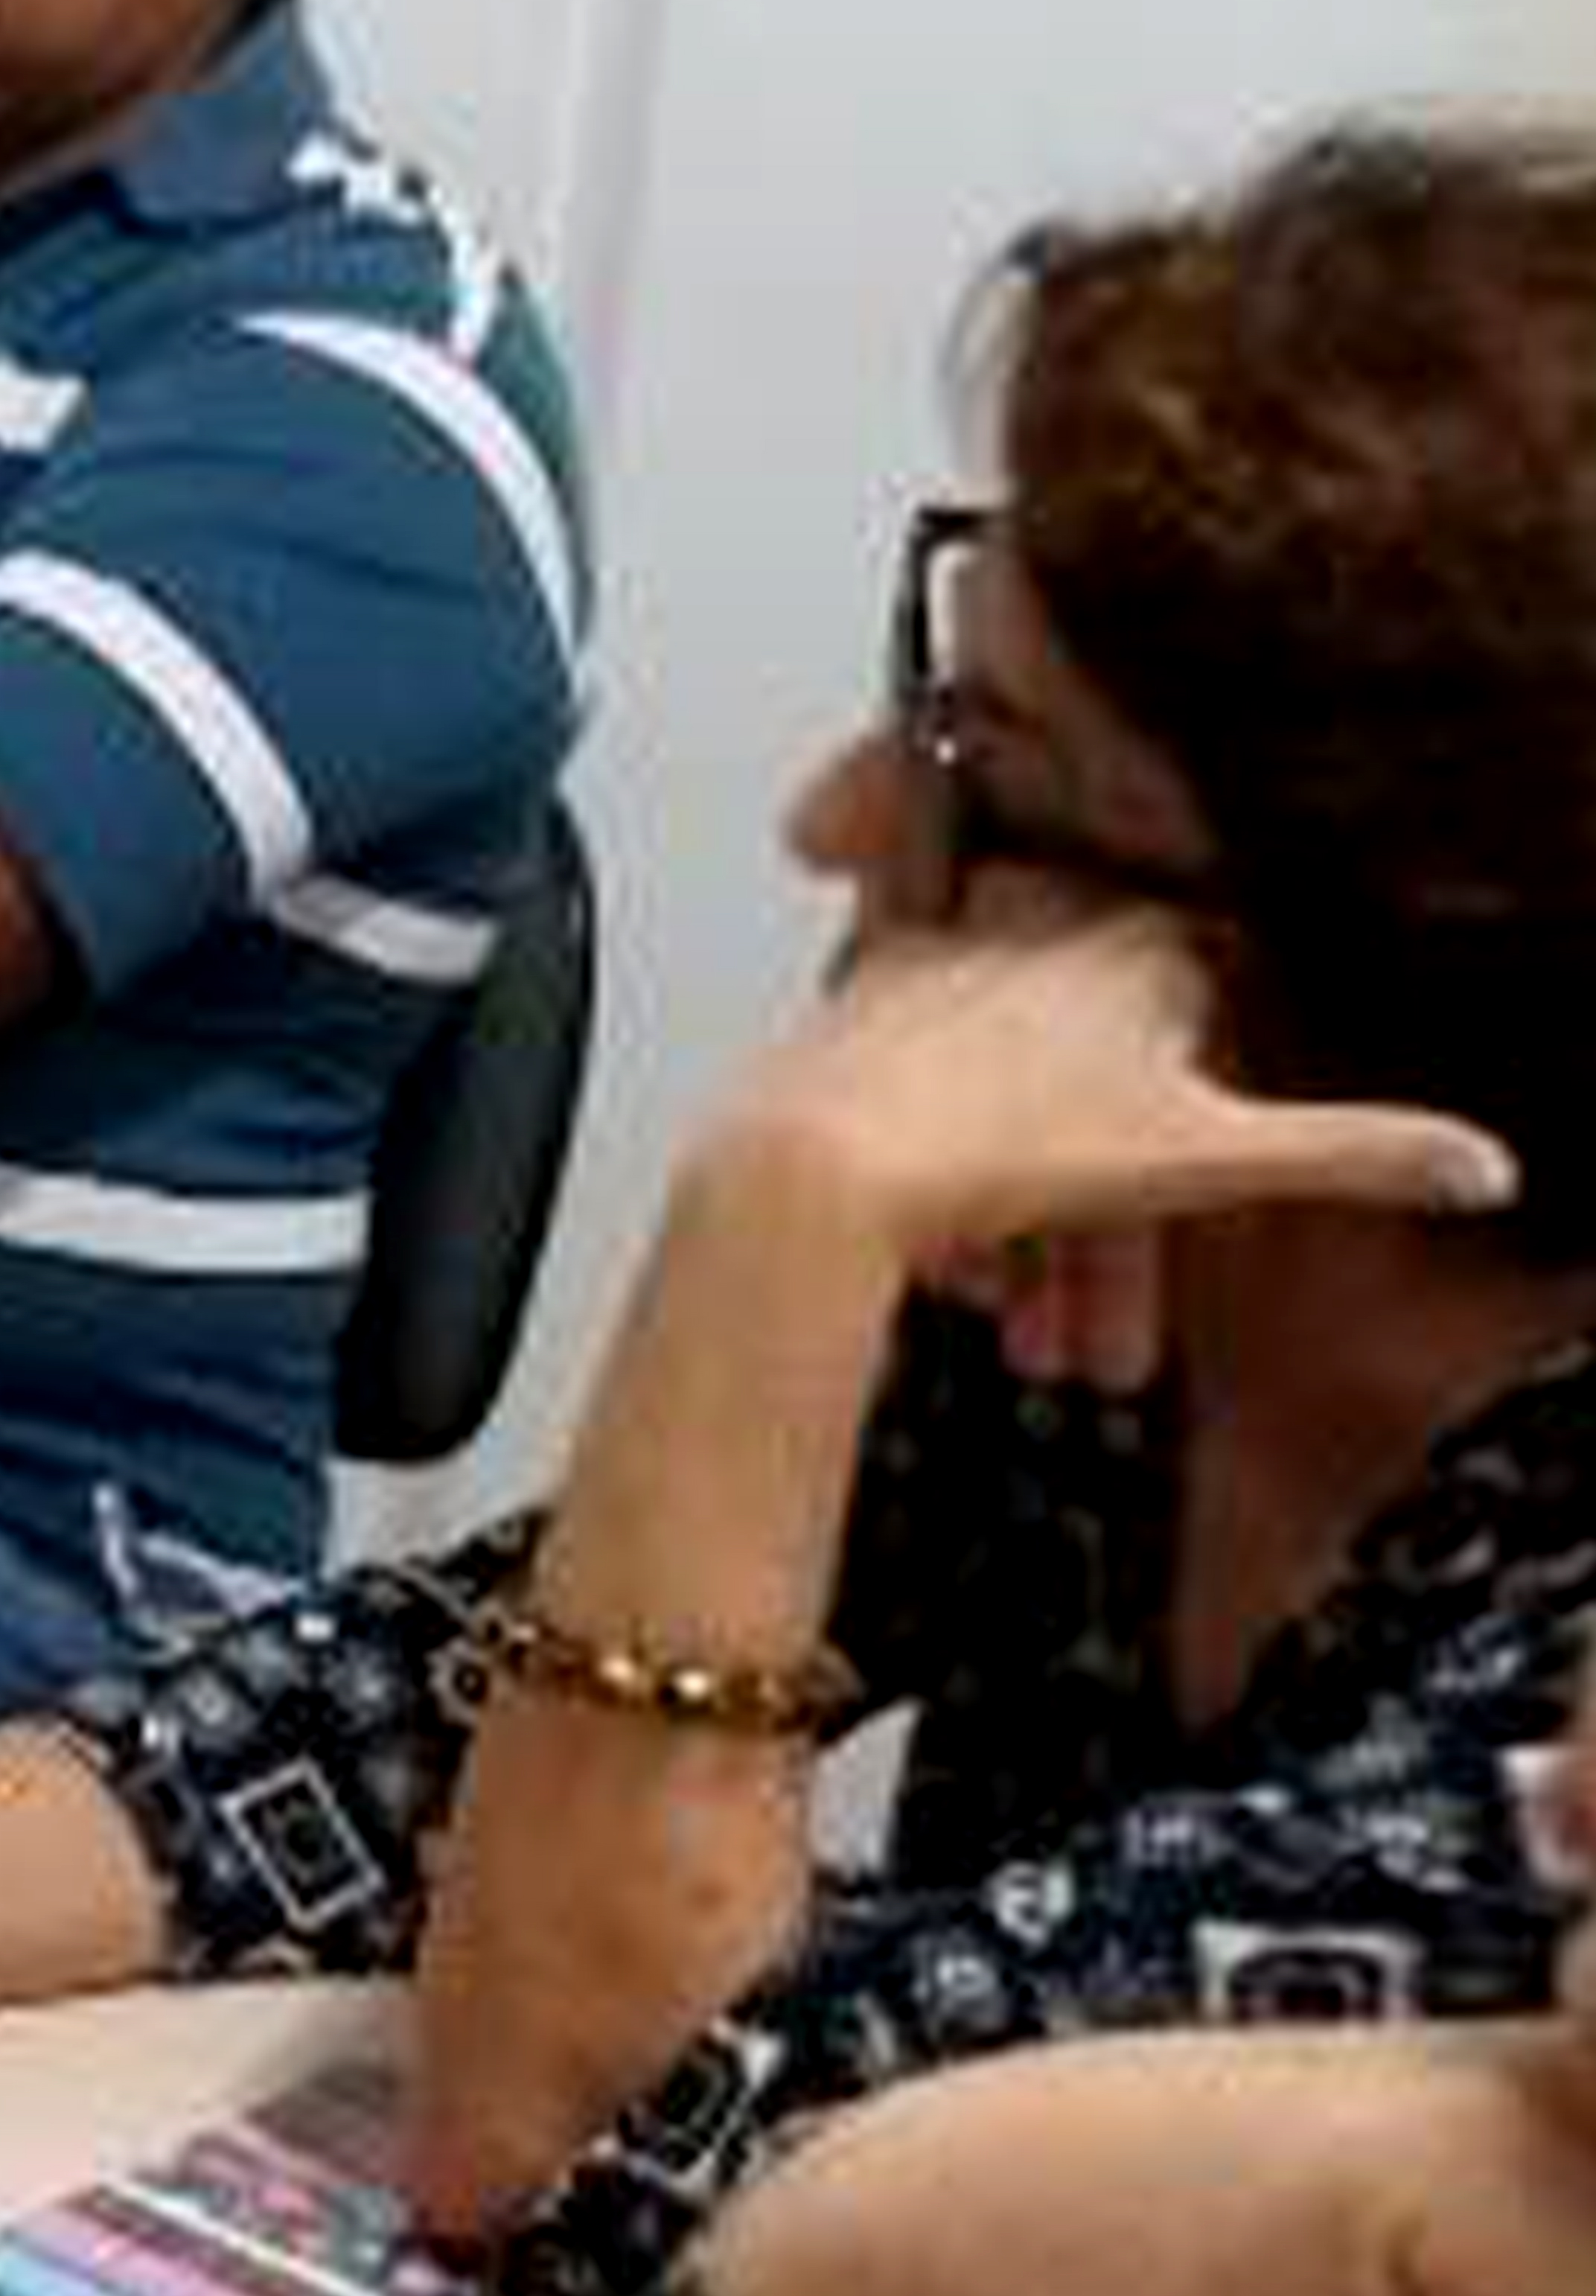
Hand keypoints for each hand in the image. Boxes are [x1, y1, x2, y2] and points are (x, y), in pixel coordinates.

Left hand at [722, 901, 1511, 1287]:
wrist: (818, 1167)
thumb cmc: (996, 1153)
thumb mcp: (1210, 1159)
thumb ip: (1349, 1154)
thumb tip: (1476, 1165)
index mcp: (1128, 953)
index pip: (1202, 1039)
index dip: (1196, 1164)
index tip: (1176, 1228)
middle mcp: (1033, 942)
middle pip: (1096, 1111)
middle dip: (1104, 1250)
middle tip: (1093, 1353)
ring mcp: (936, 978)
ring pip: (1015, 1126)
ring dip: (1033, 1251)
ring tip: (1024, 1343)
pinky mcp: (853, 1029)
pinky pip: (929, 1123)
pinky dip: (955, 1206)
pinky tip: (960, 1284)